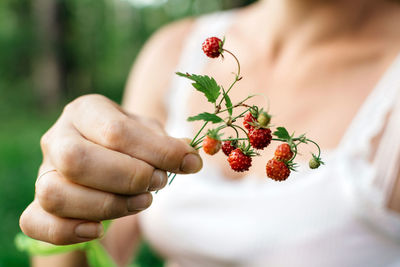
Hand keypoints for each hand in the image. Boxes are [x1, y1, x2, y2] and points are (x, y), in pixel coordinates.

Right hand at [19, 94, 201, 244]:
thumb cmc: (129, 147)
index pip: (116, 131)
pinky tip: (98, 230)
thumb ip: (167, 146)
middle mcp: (58, 137)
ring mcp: (43, 172)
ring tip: (141, 202)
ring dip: (106, 204)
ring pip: (55, 193)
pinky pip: (36, 221)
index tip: (187, 163)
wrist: (104, 166)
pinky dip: (68, 230)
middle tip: (157, 182)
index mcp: (86, 111)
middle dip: (127, 176)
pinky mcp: (37, 205)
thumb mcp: (149, 137)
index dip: (156, 151)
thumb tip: (190, 159)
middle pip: (76, 159)